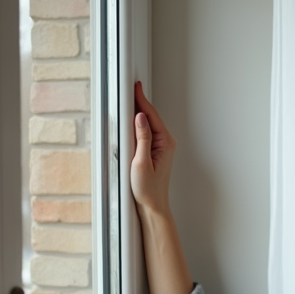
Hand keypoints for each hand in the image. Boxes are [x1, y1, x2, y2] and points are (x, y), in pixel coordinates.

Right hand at [131, 81, 177, 217]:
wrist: (152, 206)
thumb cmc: (148, 189)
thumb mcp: (141, 162)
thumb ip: (141, 138)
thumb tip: (140, 117)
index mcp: (165, 143)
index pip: (152, 116)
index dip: (142, 100)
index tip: (136, 87)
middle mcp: (166, 143)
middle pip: (150, 117)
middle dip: (140, 103)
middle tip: (129, 88)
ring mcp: (161, 147)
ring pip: (148, 124)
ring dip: (138, 113)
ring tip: (129, 100)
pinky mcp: (154, 152)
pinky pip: (146, 133)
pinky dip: (138, 125)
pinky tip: (131, 121)